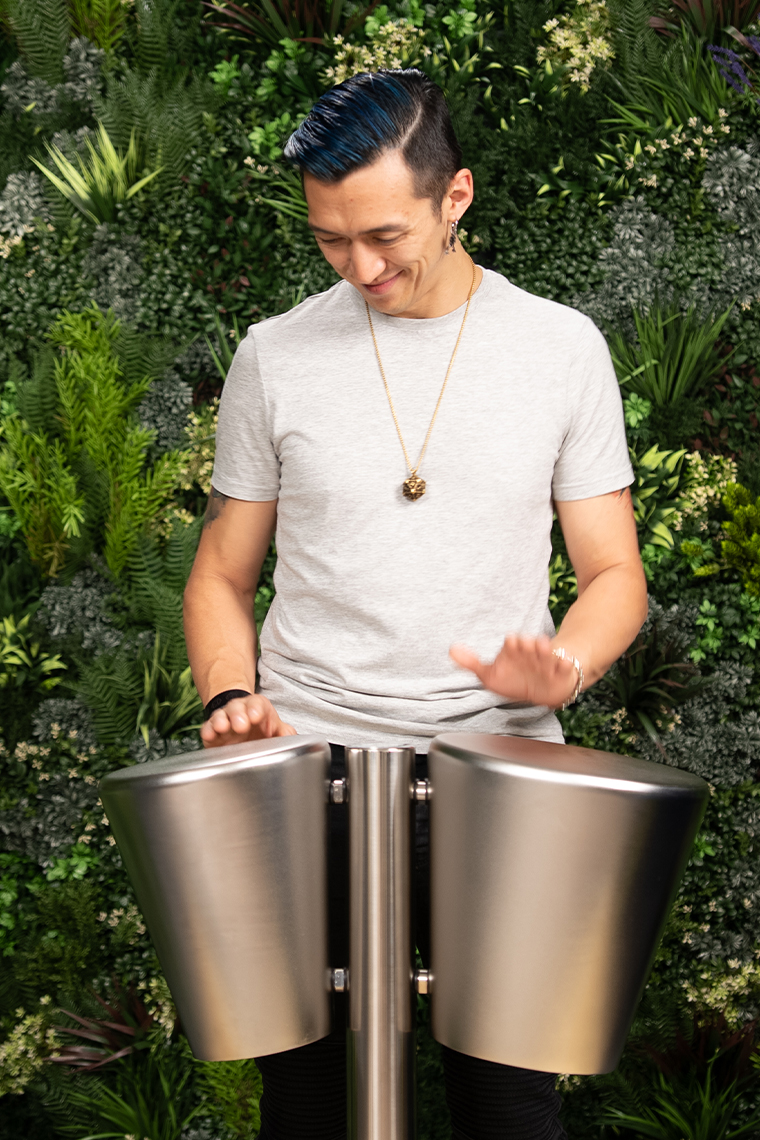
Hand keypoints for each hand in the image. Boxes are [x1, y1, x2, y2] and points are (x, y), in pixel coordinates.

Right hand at [200, 694, 296, 746]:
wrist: (244, 730)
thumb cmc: (262, 729)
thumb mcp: (275, 729)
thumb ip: (284, 732)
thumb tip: (289, 736)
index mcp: (257, 708)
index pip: (256, 704)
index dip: (255, 708)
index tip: (256, 716)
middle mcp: (239, 711)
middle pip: (237, 708)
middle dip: (238, 715)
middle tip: (241, 725)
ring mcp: (224, 721)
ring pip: (220, 716)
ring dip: (221, 721)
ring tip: (223, 727)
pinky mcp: (212, 733)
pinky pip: (207, 728)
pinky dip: (208, 730)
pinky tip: (209, 735)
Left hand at [449, 635, 578, 708]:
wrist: (541, 691)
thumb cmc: (514, 679)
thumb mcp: (490, 674)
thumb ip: (471, 663)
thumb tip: (451, 650)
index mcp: (513, 651)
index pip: (511, 643)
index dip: (511, 644)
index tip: (510, 644)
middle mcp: (530, 653)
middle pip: (528, 644)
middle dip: (526, 643)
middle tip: (524, 643)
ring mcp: (546, 662)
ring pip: (546, 652)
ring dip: (544, 649)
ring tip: (542, 646)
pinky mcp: (561, 671)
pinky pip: (565, 665)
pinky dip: (564, 663)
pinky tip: (563, 663)